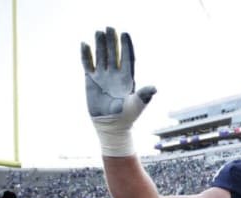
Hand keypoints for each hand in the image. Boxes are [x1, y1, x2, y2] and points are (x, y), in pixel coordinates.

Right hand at [81, 27, 156, 155]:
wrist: (111, 126)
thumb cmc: (127, 117)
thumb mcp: (137, 104)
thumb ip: (144, 95)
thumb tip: (155, 88)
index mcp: (128, 78)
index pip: (127, 58)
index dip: (126, 46)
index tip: (125, 33)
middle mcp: (115, 75)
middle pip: (113, 54)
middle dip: (112, 41)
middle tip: (110, 28)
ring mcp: (103, 77)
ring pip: (101, 56)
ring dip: (99, 44)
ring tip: (98, 31)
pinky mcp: (91, 81)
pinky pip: (88, 64)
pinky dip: (86, 55)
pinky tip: (85, 44)